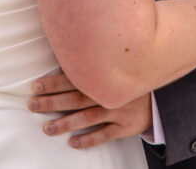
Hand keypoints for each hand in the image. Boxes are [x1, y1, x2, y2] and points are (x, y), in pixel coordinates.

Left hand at [28, 73, 151, 148]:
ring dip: (66, 123)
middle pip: (77, 98)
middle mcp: (110, 93)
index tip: (36, 85)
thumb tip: (66, 52)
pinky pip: (106, 134)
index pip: (76, 78)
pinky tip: (73, 143)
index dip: (55, 82)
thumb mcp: (118, 66)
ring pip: (88, 117)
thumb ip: (96, 64)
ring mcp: (119, 110)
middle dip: (53, 102)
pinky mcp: (127, 126)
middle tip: (32, 105)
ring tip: (47, 129)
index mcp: (105, 76)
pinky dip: (90, 139)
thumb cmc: (133, 78)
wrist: (162, 93)